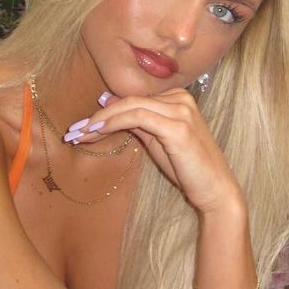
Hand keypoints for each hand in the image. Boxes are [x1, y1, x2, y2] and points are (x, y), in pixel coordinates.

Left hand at [72, 88, 240, 214]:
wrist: (215, 190)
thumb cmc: (187, 168)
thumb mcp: (157, 141)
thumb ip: (136, 122)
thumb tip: (107, 105)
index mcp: (177, 98)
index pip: (133, 100)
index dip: (104, 112)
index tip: (81, 127)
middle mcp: (181, 98)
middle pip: (129, 101)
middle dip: (97, 116)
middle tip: (73, 132)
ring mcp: (181, 110)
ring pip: (130, 106)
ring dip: (100, 120)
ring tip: (79, 135)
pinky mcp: (178, 126)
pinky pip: (138, 117)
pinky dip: (114, 122)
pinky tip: (97, 132)